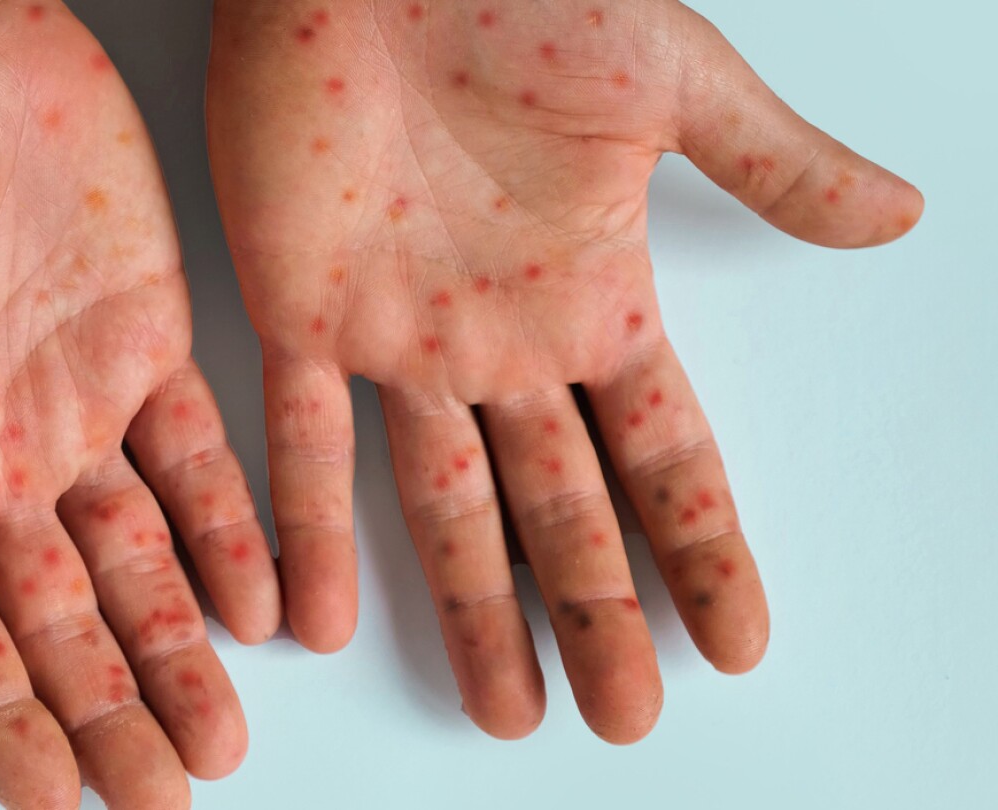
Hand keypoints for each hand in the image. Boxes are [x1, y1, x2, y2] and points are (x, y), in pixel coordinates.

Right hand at [0, 2, 279, 805]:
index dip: (5, 722)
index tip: (58, 803)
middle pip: (58, 625)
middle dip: (109, 717)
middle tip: (166, 795)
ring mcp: (78, 410)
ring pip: (136, 564)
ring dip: (178, 651)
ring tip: (222, 735)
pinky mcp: (150, 349)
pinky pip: (199, 466)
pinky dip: (231, 537)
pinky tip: (263, 605)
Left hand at [206, 0, 920, 742]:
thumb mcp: (670, 84)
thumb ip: (769, 165)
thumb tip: (901, 216)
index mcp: (591, 294)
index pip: (664, 453)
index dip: (701, 549)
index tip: (736, 643)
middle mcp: (499, 339)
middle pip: (561, 509)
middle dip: (595, 612)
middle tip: (621, 718)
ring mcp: (399, 338)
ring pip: (443, 504)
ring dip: (472, 609)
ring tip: (503, 710)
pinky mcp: (298, 313)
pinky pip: (300, 443)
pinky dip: (304, 531)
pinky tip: (318, 625)